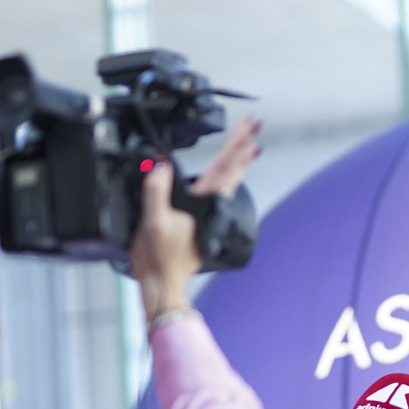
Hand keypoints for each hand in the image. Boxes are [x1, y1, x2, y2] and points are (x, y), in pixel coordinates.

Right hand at [129, 116, 261, 320]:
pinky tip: (217, 174)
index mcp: (202, 204)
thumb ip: (157, 190)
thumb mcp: (154, 221)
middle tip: (254, 125)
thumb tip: (161, 165)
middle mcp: (207, 206)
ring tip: (244, 143)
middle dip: (240, 145)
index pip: (223, 170)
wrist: (161, 283)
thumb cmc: (160, 258)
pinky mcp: (196, 219)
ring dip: (233, 160)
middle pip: (228, 169)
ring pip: (223, 180)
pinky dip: (217, 177)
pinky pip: (209, 191)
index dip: (237, 149)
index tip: (252, 133)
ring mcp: (203, 213)